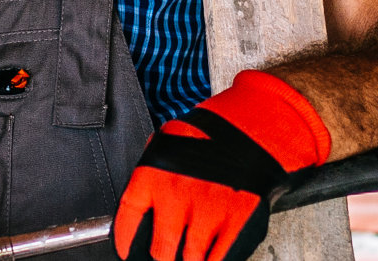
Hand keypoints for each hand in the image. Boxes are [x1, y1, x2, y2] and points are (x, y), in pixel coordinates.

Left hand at [113, 71, 331, 260]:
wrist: (252, 129)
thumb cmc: (207, 136)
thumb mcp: (164, 144)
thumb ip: (149, 175)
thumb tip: (140, 204)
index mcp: (151, 175)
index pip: (128, 220)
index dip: (125, 241)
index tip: (127, 250)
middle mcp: (176, 197)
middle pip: (160, 250)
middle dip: (161, 255)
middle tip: (163, 253)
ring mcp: (208, 213)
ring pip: (191, 259)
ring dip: (189, 259)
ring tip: (188, 253)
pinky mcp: (237, 223)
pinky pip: (220, 257)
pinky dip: (213, 259)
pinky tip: (209, 254)